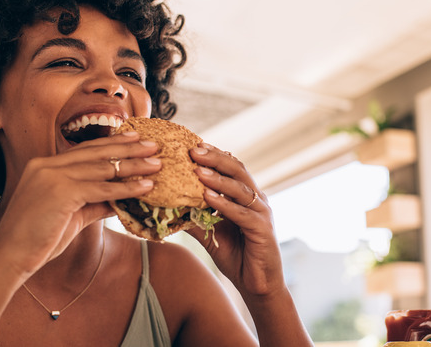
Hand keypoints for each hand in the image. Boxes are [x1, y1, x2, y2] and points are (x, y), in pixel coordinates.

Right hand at [0, 132, 160, 276]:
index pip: (84, 150)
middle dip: (128, 148)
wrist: (10, 257)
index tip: (134, 138)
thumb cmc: (38, 239)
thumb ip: (94, 202)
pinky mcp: (61, 192)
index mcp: (44, 166)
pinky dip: (126, 188)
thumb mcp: (71, 215)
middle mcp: (47, 165)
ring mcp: (52, 176)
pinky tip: (145, 186)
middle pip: (96, 152)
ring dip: (133, 166)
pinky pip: (102, 188)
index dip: (111, 143)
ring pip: (102, 167)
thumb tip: (120, 199)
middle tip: (153, 145)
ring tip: (157, 164)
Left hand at [186, 143, 284, 296]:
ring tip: (198, 170)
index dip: (214, 155)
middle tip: (193, 149)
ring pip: (240, 189)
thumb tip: (168, 206)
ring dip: (218, 178)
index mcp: (246, 196)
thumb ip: (195, 217)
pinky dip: (224, 204)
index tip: (192, 145)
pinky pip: (242, 213)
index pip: (231, 167)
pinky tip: (208, 197)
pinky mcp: (262, 229)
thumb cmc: (236, 255)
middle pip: (237, 170)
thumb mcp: (210, 233)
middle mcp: (256, 199)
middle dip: (215, 158)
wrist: (257, 284)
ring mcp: (262, 213)